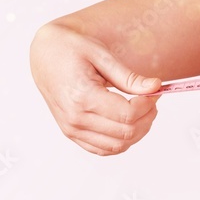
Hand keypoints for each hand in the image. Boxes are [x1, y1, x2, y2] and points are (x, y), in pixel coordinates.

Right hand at [30, 22, 161, 155]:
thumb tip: (155, 87)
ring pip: (117, 146)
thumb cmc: (71, 49)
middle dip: (147, 117)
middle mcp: (75, 118)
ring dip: (138, 132)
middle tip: (151, 99)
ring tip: (143, 110)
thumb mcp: (102, 55)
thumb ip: (128, 77)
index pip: (128, 114)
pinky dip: (122, 141)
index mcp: (82, 96)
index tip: (154, 91)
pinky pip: (103, 149)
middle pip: (126, 132)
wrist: (44, 54)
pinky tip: (129, 123)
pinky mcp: (71, 133)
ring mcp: (72, 129)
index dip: (148, 105)